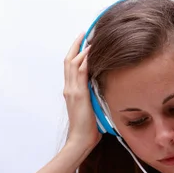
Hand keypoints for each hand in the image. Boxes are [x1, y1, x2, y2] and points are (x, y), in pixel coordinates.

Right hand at [62, 33, 101, 150]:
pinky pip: (80, 72)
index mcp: (71, 91)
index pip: (71, 67)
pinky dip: (85, 60)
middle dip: (76, 45)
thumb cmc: (89, 129)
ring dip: (81, 49)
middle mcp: (69, 88)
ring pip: (73, 63)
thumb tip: (105, 90)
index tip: (84, 43)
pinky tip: (91, 52)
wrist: (81, 140)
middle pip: (68, 60)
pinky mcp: (78, 94)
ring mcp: (72, 90)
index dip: (76, 53)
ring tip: (89, 37)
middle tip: (84, 33)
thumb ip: (94, 97)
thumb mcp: (92, 108)